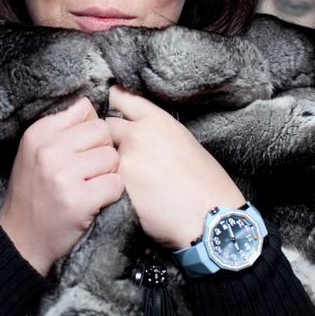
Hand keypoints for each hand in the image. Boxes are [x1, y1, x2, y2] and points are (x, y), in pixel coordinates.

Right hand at [0, 97, 122, 275]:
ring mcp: (64, 175)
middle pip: (102, 131)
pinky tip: (94, 200)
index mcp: (38, 133)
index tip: (82, 147)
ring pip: (112, 157)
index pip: (83, 108)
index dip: (90, 127)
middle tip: (89, 170)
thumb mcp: (34, 152)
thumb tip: (96, 110)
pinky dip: (111, 194)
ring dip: (108, 173)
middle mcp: (49, 150)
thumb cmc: (33, 192)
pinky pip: (116, 184)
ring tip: (89, 185)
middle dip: (102, 150)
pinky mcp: (79, 200)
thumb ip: (60, 130)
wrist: (20, 238)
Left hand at [105, 86, 244, 249]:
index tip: (112, 110)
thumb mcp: (183, 140)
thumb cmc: (206, 182)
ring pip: (103, 156)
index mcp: (157, 121)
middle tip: (119, 151)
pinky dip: (111, 185)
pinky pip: (106, 180)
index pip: (120, 98)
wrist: (211, 217)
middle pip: (105, 126)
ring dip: (109, 163)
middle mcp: (138, 136)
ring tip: (131, 179)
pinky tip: (131, 194)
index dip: (114, 105)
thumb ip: (155, 129)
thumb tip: (133, 127)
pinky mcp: (118, 188)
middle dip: (109, 137)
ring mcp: (125, 162)